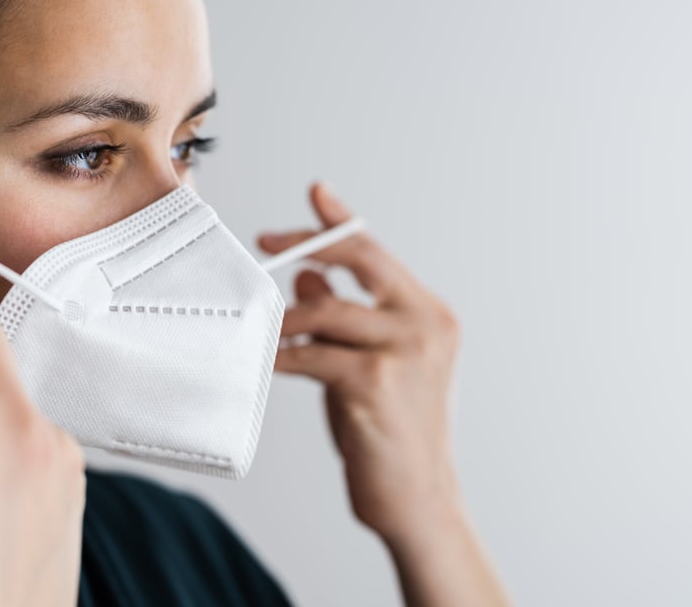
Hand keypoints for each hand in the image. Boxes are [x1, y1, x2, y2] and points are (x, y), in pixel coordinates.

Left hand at [258, 183, 463, 543]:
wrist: (417, 499)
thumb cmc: (390, 431)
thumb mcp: (367, 362)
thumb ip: (343, 318)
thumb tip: (305, 276)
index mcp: (430, 314)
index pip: (379, 252)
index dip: (342, 220)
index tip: (315, 193)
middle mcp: (426, 325)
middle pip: (361, 258)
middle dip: (309, 242)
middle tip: (267, 242)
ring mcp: (404, 353)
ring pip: (326, 309)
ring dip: (286, 316)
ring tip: (262, 325)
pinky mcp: (374, 383)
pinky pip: (312, 354)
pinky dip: (283, 353)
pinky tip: (265, 359)